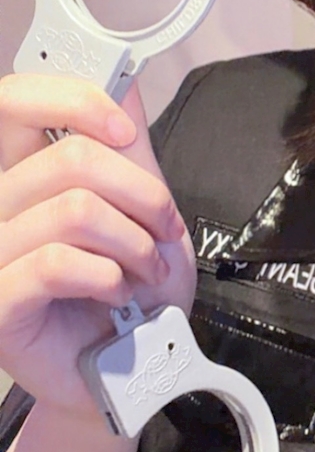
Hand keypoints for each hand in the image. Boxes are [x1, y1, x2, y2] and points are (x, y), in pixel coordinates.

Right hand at [0, 74, 195, 422]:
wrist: (134, 374)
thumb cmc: (132, 297)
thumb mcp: (145, 211)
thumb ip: (128, 146)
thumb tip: (121, 76)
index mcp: (22, 175)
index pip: (14, 102)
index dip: (74, 100)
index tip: (122, 131)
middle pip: (69, 157)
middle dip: (141, 194)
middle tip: (162, 228)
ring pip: (73, 210)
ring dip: (135, 244)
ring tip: (145, 271)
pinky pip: (56, 263)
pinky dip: (108, 277)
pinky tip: (116, 296)